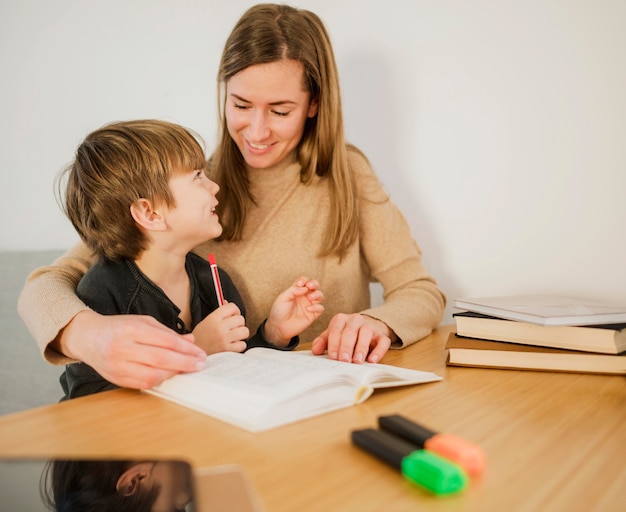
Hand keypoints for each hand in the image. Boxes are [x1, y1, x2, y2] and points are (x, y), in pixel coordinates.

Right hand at [58, 310, 206, 388]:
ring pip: (152, 375)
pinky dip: (160, 380)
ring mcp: (118, 366)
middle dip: (185, 363)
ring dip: (173, 373)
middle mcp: (123, 348)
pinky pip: (143, 384)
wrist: (87, 337)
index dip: (186, 349)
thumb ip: (168, 333)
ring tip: (186, 369)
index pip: (165, 341)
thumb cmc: (119, 327)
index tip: (200, 353)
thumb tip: (191, 342)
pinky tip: (169, 374)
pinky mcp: (116, 379)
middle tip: (200, 364)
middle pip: (161, 359)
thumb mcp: (143, 322)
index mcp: (131, 329)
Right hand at [192, 302, 248, 354]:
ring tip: (233, 336)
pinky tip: (232, 345)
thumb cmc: (199, 339)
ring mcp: (224, 340)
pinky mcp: (228, 351)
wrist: (192, 356)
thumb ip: (218, 312)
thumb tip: (227, 302)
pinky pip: (243, 344)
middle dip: (238, 323)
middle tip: (232, 328)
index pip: (232, 307)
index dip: (235, 311)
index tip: (233, 315)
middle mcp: (219, 328)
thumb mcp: (205, 321)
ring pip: (245, 331)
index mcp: (213, 318)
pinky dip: (239, 345)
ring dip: (241, 334)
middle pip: (241, 319)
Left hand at [264, 277, 323, 345]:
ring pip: (320, 295)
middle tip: (309, 286)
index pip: (304, 281)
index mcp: (297, 290)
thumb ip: (294, 290)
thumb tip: (305, 288)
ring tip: (310, 297)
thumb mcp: (283, 297)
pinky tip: (308, 309)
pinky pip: (320, 308)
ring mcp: (309, 304)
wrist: (279, 327)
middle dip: (314, 284)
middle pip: (315, 285)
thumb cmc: (279, 311)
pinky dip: (316, 307)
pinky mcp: (313, 314)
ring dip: (317, 294)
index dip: (303, 280)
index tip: (299, 284)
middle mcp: (304, 296)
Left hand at [311, 313, 392, 363]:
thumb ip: (323, 342)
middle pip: (350, 332)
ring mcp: (369, 326)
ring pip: (366, 334)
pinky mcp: (381, 335)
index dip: (334, 344)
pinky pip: (382, 341)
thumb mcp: (333, 335)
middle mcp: (355, 320)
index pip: (336, 330)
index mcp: (341, 319)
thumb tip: (315, 351)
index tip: (332, 357)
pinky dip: (378, 351)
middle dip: (346, 347)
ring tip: (357, 361)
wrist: (369, 326)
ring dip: (361, 348)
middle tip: (343, 360)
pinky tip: (372, 360)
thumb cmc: (347, 334)